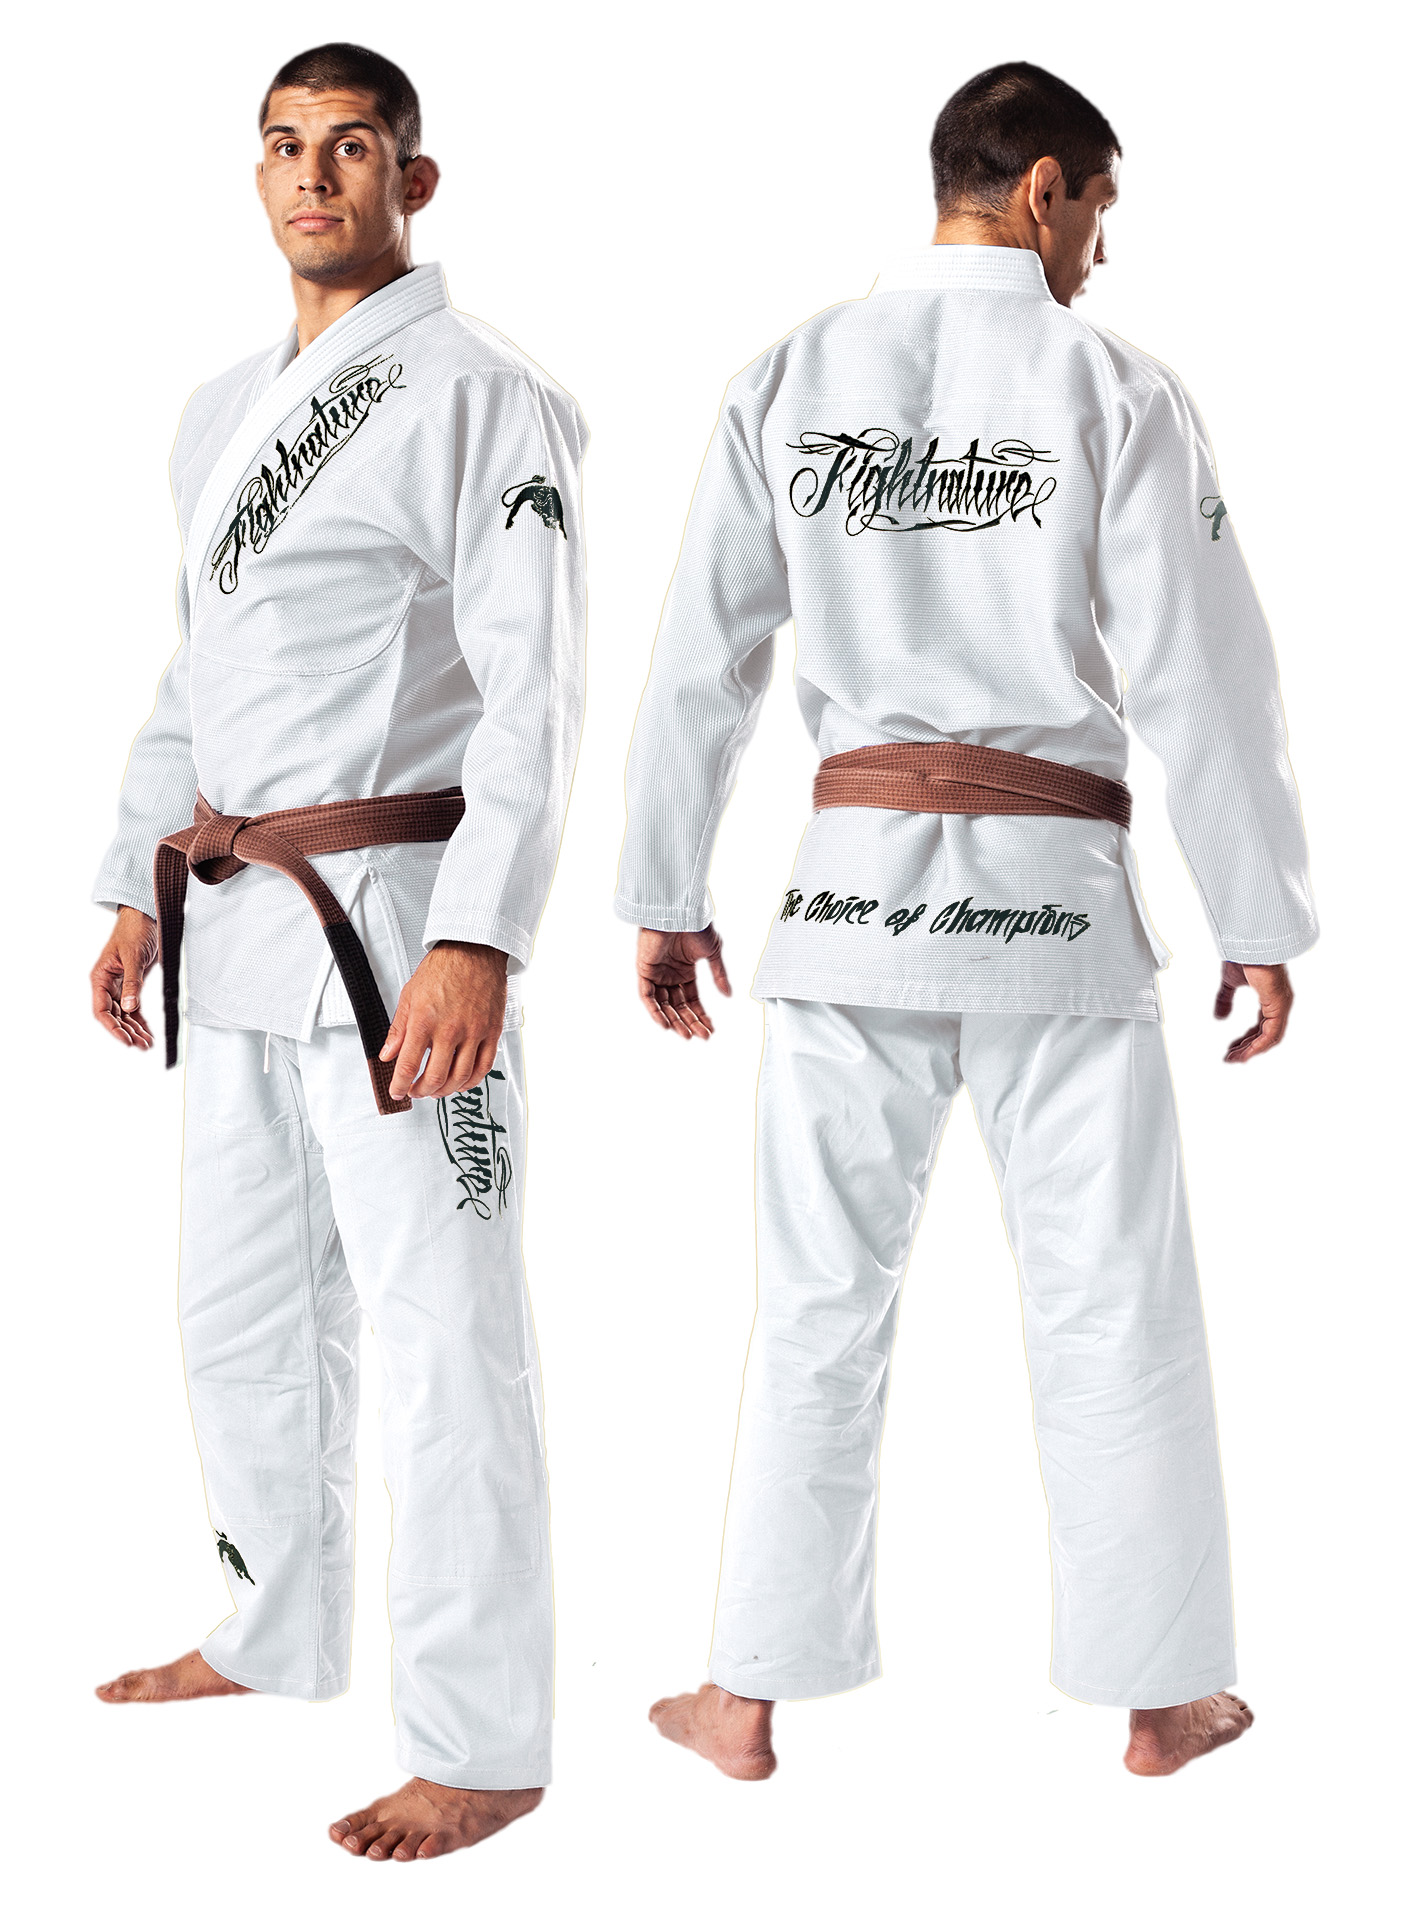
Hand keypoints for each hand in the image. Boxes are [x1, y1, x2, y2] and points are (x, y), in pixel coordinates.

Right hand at [91, 907, 159, 1048]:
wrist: (145, 917)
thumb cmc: (133, 931)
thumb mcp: (133, 957)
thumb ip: (132, 983)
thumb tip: (130, 1006)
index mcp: (100, 977)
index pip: (102, 1009)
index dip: (112, 1026)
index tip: (125, 1038)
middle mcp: (108, 984)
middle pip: (114, 1016)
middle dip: (127, 1032)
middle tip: (141, 1045)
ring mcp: (120, 986)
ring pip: (125, 1014)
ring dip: (135, 1029)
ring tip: (147, 1043)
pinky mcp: (134, 985)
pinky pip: (135, 1007)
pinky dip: (141, 1020)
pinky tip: (147, 1032)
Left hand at [380, 941, 506, 1098]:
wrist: (474, 951)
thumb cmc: (442, 969)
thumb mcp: (409, 996)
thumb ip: (399, 1029)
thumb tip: (387, 1054)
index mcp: (425, 1020)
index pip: (409, 1065)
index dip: (400, 1084)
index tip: (396, 1092)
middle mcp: (450, 1029)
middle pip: (435, 1077)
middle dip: (421, 1091)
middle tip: (415, 1091)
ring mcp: (474, 1032)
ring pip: (460, 1077)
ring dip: (445, 1090)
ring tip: (436, 1090)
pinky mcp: (492, 1032)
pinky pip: (484, 1066)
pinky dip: (471, 1081)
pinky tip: (462, 1083)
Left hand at [636, 925, 730, 1038]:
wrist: (682, 911)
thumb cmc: (696, 925)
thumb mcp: (713, 953)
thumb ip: (719, 975)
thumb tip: (728, 995)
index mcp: (685, 970)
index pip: (692, 1000)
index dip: (701, 1015)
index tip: (710, 1029)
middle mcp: (670, 974)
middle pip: (678, 1006)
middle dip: (690, 1022)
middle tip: (701, 1036)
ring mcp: (656, 973)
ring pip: (663, 1005)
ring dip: (674, 1020)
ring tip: (687, 1034)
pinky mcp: (644, 970)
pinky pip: (647, 996)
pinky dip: (655, 1011)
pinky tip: (667, 1024)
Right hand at [1213, 961, 1293, 1062]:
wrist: (1248, 942)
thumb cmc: (1244, 956)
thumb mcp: (1230, 982)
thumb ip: (1225, 999)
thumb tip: (1220, 1016)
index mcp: (1271, 999)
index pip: (1262, 1026)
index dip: (1247, 1040)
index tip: (1232, 1049)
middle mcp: (1280, 1004)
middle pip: (1266, 1036)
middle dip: (1247, 1048)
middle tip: (1231, 1058)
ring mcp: (1282, 1004)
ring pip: (1270, 1038)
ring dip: (1251, 1050)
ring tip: (1235, 1058)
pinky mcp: (1279, 1004)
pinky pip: (1272, 1033)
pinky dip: (1258, 1045)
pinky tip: (1246, 1051)